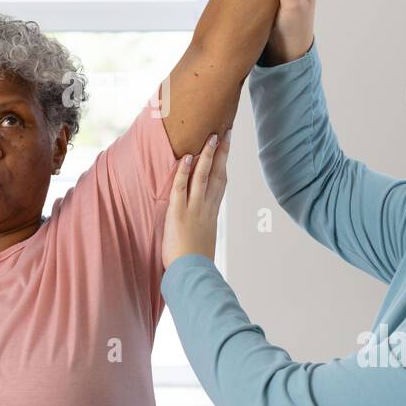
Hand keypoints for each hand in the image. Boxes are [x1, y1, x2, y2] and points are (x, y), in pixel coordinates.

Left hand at [162, 129, 230, 270]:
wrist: (193, 274)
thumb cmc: (196, 261)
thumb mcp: (203, 238)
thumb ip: (202, 224)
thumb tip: (200, 220)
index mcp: (212, 211)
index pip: (221, 180)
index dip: (224, 161)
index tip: (227, 145)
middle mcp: (207, 207)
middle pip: (217, 173)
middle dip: (221, 152)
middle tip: (225, 131)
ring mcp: (194, 209)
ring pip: (202, 176)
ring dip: (206, 155)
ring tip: (210, 136)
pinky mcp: (179, 214)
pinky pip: (181, 188)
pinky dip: (183, 172)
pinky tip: (185, 157)